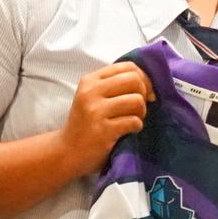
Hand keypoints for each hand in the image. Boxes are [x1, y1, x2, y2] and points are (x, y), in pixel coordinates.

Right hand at [58, 62, 154, 176]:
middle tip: (138, 108)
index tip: (144, 92)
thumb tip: (149, 83)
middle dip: (144, 94)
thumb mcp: (94, 97)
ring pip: (137, 101)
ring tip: (132, 120)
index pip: (128, 66)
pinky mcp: (103, 130)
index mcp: (90, 80)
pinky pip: (134, 121)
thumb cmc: (87, 123)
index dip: (143, 78)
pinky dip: (136, 127)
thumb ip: (115, 85)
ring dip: (141, 113)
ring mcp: (96, 111)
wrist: (68, 152)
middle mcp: (91, 92)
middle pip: (134, 80)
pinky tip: (128, 131)